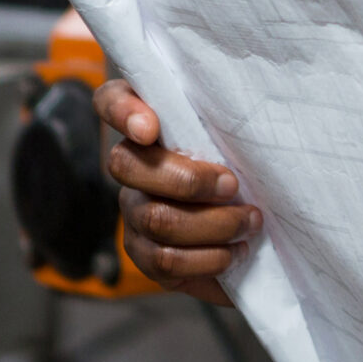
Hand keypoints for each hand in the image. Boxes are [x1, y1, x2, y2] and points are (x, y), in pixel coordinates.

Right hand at [94, 79, 257, 306]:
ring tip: (249, 222)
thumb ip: (225, 109)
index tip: (150, 129)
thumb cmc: (243, 161)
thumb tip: (239, 99)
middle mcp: (130, 166)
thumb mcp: (236, 130)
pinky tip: (234, 251)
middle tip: (234, 186)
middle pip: (128, 168)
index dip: (122, 112)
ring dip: (213, 225)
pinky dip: (208, 259)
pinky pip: (165, 262)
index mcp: (147, 123)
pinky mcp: (145, 255)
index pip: (111, 100)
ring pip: (155, 220)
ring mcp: (133, 212)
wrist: (251, 221)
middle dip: (190, 182)